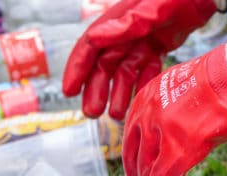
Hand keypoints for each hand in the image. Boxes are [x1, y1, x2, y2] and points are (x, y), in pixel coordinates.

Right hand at [62, 0, 217, 119]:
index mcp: (115, 22)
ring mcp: (140, 42)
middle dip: (97, 90)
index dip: (77, 70)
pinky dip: (142, 87)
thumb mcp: (151, 10)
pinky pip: (145, 72)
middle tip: (92, 113)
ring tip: (116, 115)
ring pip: (124, 73)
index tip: (69, 91)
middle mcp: (124, 33)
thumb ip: (124, 25)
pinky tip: (139, 104)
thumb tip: (93, 38)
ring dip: (119, 93)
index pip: (89, 49)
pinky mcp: (157, 48)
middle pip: (105, 66)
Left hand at [123, 41, 226, 175]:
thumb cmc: (223, 78)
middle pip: (135, 151)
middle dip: (137, 173)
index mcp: (149, 95)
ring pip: (147, 167)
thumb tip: (178, 128)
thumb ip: (174, 108)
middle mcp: (148, 112)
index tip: (136, 165)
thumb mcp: (185, 85)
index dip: (133, 152)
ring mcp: (163, 130)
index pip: (132, 131)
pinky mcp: (180, 147)